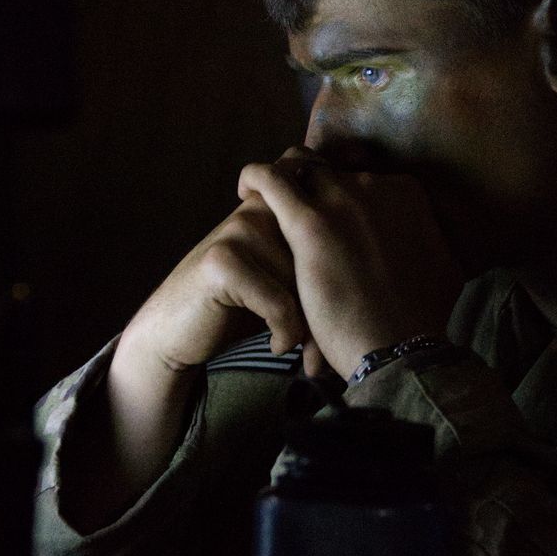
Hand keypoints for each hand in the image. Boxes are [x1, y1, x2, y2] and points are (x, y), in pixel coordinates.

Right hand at [85, 195, 310, 529]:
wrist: (176, 329)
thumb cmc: (240, 304)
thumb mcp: (283, 273)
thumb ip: (314, 254)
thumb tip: (379, 261)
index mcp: (279, 205)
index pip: (328, 213)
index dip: (341, 266)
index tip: (338, 307)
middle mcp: (261, 209)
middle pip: (324, 257)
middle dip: (332, 305)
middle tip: (325, 346)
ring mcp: (240, 230)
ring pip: (307, 282)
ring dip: (313, 326)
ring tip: (304, 349)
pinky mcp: (223, 261)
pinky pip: (279, 301)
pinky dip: (285, 330)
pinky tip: (278, 345)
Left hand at [237, 147, 463, 377]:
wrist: (399, 347)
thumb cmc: (422, 319)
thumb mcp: (445, 268)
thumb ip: (431, 245)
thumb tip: (436, 249)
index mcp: (407, 193)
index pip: (364, 181)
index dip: (348, 201)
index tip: (338, 224)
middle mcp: (375, 185)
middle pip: (331, 177)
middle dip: (317, 197)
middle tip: (303, 223)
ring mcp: (343, 200)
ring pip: (300, 171)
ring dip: (285, 183)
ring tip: (265, 198)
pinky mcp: (309, 222)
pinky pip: (271, 180)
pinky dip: (256, 177)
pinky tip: (246, 188)